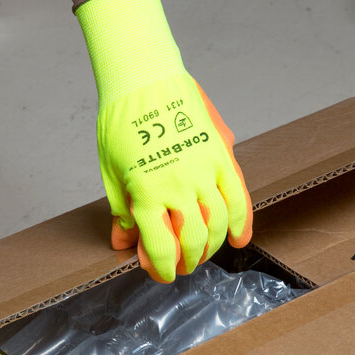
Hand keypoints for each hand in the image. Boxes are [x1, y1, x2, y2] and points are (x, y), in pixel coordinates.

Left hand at [99, 73, 251, 282]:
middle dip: (187, 261)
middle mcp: (179, 187)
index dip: (161, 268)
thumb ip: (121, 213)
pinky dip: (242, 221)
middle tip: (182, 265)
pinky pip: (239, 196)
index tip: (160, 273)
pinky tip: (239, 238)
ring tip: (202, 252)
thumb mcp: (112, 174)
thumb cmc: (121, 125)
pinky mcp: (221, 155)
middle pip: (193, 240)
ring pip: (218, 223)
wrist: (143, 81)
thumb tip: (122, 244)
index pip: (160, 247)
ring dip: (212, 246)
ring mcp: (204, 171)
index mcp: (147, 194)